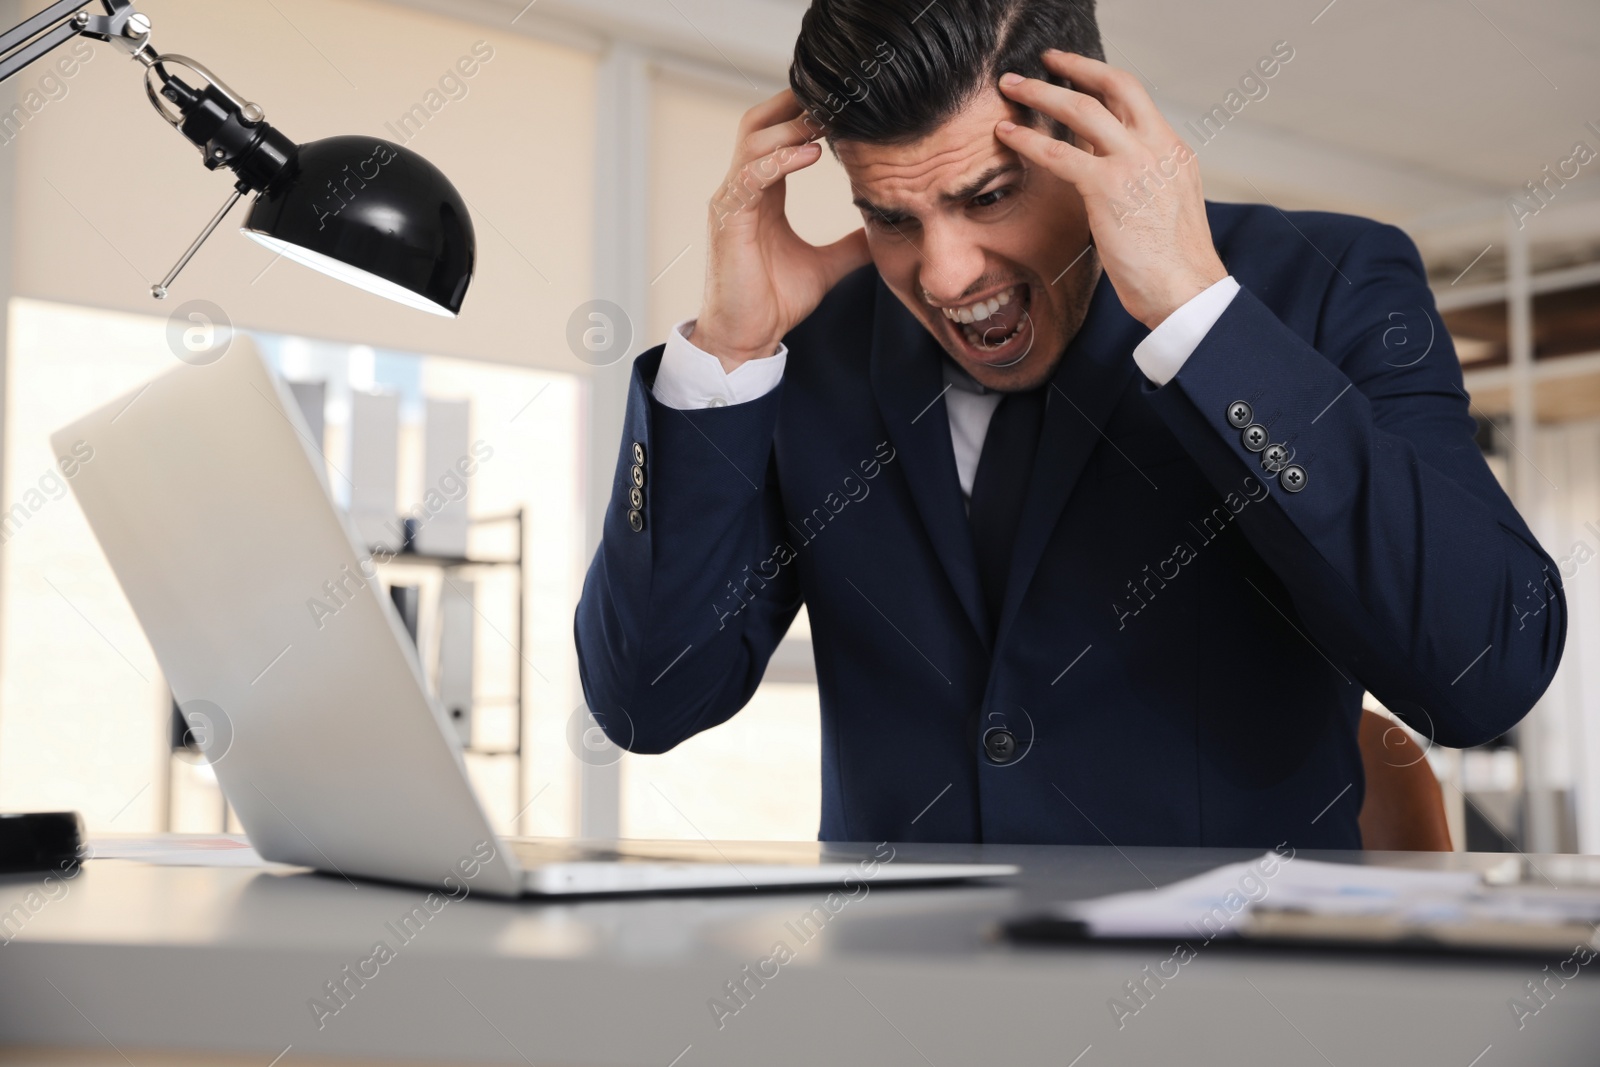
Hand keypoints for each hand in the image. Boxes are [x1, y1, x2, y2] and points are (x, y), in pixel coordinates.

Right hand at [695, 90, 870, 371]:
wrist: (747, 339)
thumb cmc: (774, 301)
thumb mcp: (826, 265)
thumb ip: (851, 244)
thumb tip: (883, 231)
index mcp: (764, 194)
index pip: (779, 136)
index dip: (807, 115)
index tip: (846, 107)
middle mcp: (744, 189)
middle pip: (760, 123)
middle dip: (794, 105)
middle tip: (837, 98)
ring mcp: (732, 201)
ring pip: (754, 140)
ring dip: (791, 127)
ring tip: (827, 119)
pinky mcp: (729, 220)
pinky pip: (751, 176)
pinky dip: (779, 159)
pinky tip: (811, 153)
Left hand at [994, 51, 1226, 330]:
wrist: (1186, 290)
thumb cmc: (1172, 263)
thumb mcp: (1161, 205)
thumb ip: (1135, 178)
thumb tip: (1097, 164)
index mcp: (1173, 150)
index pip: (1135, 98)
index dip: (1101, 79)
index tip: (1077, 72)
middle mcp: (1157, 146)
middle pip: (1114, 85)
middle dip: (1075, 67)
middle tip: (1044, 62)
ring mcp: (1133, 163)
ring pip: (1082, 109)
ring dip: (1041, 93)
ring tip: (1010, 87)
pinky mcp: (1108, 187)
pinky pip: (1059, 152)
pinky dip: (1027, 139)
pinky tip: (1006, 135)